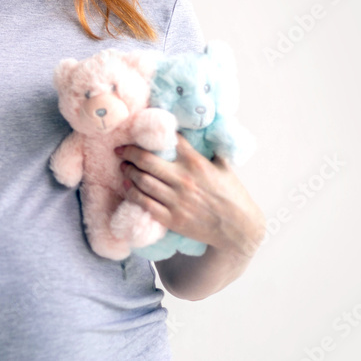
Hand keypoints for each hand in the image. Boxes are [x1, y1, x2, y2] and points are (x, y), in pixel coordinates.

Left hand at [115, 134, 265, 256]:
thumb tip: (202, 131)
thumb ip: (210, 149)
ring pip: (142, 180)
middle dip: (129, 152)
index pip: (167, 140)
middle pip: (145, 160)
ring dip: (128, 171)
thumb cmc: (232, 196)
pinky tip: (128, 186)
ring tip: (123, 166)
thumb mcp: (224, 166)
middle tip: (121, 150)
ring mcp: (177, 200)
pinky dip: (132, 192)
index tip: (138, 131)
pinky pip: (144, 203)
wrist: (239, 229)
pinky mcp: (172, 219)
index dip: (150, 134)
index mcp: (196, 163)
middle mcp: (184, 179)